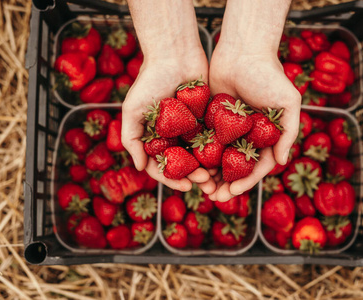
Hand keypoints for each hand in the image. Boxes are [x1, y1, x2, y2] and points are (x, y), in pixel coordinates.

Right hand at [121, 52, 215, 193]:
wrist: (175, 54)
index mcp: (156, 138)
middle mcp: (174, 136)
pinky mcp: (209, 118)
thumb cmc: (150, 80)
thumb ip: (131, 139)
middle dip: (196, 178)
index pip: (164, 166)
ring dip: (211, 169)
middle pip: (185, 165)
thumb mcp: (133, 110)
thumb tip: (139, 168)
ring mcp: (192, 128)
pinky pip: (216, 138)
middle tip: (208, 183)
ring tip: (220, 178)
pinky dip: (222, 151)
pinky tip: (230, 160)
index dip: (174, 179)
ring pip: (202, 155)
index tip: (187, 187)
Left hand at [208, 45, 300, 200]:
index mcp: (266, 136)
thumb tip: (283, 162)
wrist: (242, 50)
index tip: (233, 192)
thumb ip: (289, 132)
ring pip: (218, 158)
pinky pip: (204, 141)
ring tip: (200, 186)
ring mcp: (229, 129)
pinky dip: (199, 155)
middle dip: (226, 184)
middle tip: (213, 197)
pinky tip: (190, 166)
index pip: (257, 166)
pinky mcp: (211, 119)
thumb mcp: (288, 102)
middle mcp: (247, 136)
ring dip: (210, 174)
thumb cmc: (269, 75)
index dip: (246, 182)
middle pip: (236, 167)